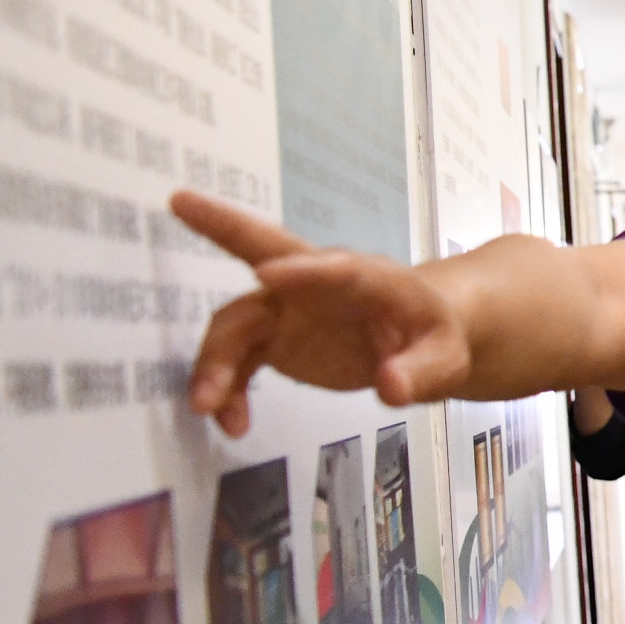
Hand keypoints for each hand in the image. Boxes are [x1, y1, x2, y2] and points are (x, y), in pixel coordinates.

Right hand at [175, 192, 469, 434]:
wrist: (420, 340)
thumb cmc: (435, 335)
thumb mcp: (446, 359)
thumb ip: (422, 372)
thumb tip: (392, 388)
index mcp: (366, 276)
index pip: (335, 266)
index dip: (301, 270)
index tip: (266, 276)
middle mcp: (316, 282)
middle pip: (263, 251)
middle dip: (221, 225)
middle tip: (178, 201)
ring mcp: (288, 310)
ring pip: (237, 325)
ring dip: (215, 363)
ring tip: (207, 407)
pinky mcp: (274, 341)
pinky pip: (238, 363)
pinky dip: (228, 390)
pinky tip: (232, 422)